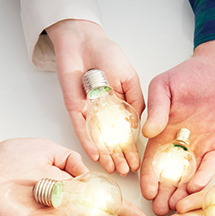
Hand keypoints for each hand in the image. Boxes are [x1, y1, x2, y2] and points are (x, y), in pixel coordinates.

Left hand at [46, 19, 143, 175]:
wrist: (84, 42)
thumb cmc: (107, 54)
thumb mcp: (130, 79)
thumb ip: (136, 101)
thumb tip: (140, 126)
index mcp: (121, 105)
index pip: (128, 132)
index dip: (133, 148)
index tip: (138, 163)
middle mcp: (105, 112)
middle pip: (113, 140)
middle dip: (120, 156)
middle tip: (126, 172)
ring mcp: (90, 112)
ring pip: (98, 138)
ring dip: (105, 154)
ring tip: (112, 169)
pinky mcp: (75, 109)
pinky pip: (81, 128)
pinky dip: (88, 141)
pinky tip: (95, 155)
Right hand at [140, 40, 214, 215]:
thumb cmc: (192, 73)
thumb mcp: (165, 85)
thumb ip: (156, 107)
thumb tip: (147, 132)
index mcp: (164, 132)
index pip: (153, 160)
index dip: (149, 177)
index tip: (146, 191)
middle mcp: (181, 144)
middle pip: (170, 174)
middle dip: (164, 193)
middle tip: (159, 210)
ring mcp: (202, 147)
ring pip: (189, 175)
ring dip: (182, 192)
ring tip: (175, 208)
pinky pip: (211, 165)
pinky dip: (204, 177)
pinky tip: (196, 188)